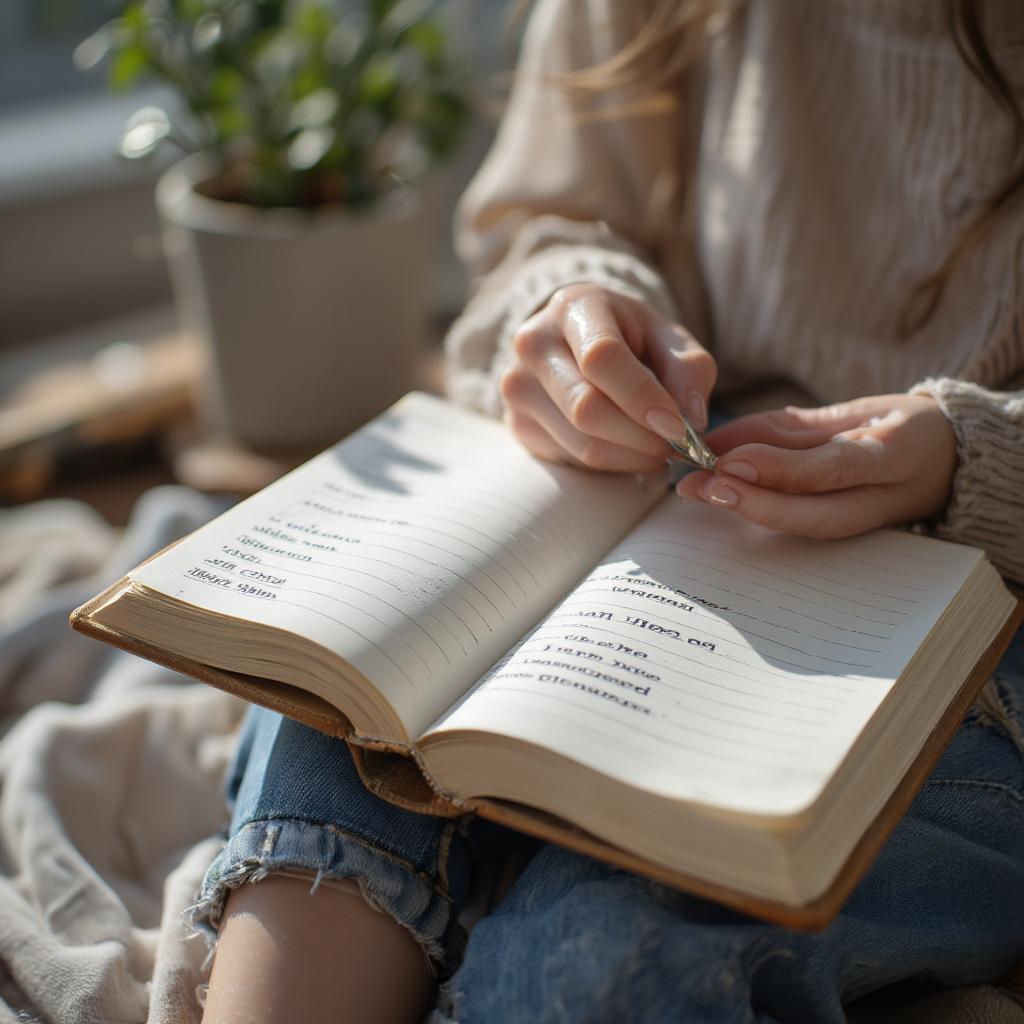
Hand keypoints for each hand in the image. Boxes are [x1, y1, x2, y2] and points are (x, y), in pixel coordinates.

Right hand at [500, 283, 716, 472]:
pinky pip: (572, 459)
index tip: (680, 427)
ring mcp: (519, 387)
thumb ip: (689, 370)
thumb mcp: (668, 337)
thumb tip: (691, 420)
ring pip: (582, 444)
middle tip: (677, 446)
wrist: (575, 341)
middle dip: (642, 437)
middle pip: (587, 408)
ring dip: (632, 458)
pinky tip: (628, 448)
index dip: (643, 398)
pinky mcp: (518, 424)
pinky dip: (612, 464)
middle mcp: (534, 344)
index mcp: (574, 307)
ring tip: (659, 449)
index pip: (602, 358)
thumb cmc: (630, 337)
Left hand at [676, 394, 957, 537]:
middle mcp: (881, 496)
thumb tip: (719, 441)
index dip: (779, 468)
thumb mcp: (852, 411)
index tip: (728, 461)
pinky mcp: (852, 533)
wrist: (950, 462)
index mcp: (891, 454)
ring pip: (807, 526)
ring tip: (698, 493)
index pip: (832, 467)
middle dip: (753, 503)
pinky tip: (719, 500)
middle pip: (815, 513)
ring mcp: (869, 521)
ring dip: (748, 511)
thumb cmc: (896, 427)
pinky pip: (803, 527)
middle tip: (701, 488)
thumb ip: (785, 429)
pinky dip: (760, 514)